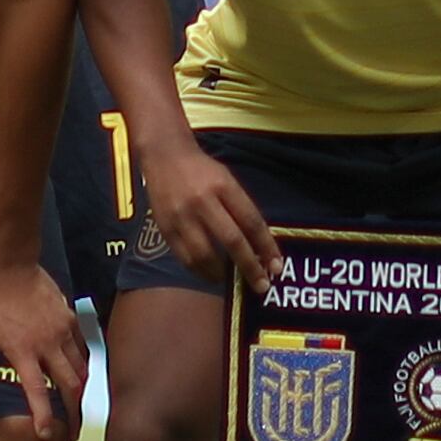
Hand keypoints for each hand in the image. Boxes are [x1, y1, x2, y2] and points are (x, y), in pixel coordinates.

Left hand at [0, 260, 89, 440]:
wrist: (10, 262)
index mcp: (22, 350)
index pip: (38, 391)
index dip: (42, 417)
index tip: (45, 436)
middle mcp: (47, 343)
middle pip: (70, 385)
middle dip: (73, 413)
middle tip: (72, 433)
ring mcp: (61, 330)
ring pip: (80, 368)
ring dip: (80, 392)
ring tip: (77, 408)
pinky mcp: (69, 317)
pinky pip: (81, 348)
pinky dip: (82, 365)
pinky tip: (78, 374)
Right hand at [141, 138, 278, 289]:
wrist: (164, 155)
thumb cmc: (202, 170)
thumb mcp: (227, 180)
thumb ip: (240, 209)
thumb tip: (258, 245)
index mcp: (224, 187)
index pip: (251, 221)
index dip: (266, 247)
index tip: (277, 266)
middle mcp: (203, 202)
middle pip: (232, 240)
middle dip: (250, 266)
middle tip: (262, 285)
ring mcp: (182, 217)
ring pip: (206, 255)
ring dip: (223, 274)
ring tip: (233, 282)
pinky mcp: (165, 228)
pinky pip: (185, 258)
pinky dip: (200, 271)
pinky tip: (210, 275)